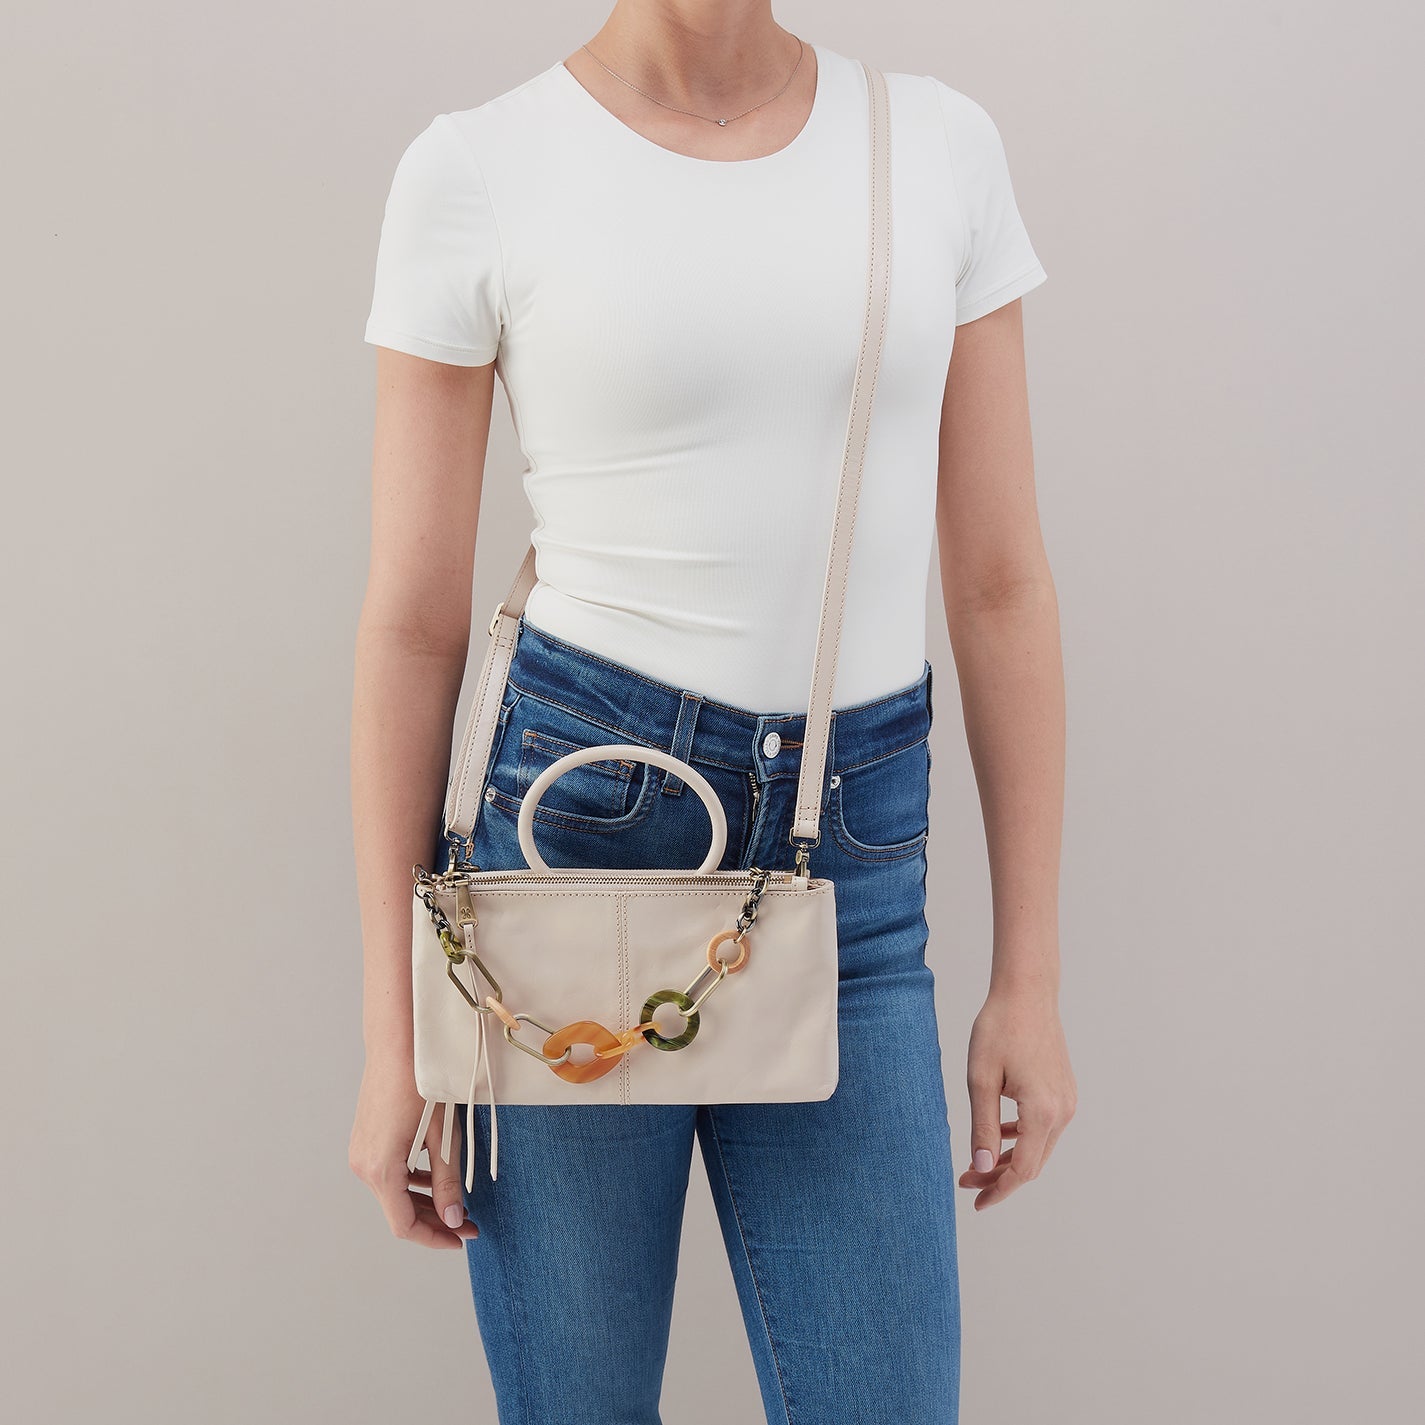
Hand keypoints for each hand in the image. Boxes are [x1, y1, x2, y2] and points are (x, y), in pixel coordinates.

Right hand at [349, 1051, 480, 1247]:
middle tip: (468, 1224)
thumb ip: (446, 1183)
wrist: (397, 1045)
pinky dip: (411, 1182)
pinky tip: (435, 1178)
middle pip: (398, 1211)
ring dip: (424, 1202)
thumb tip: (452, 1220)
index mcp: (381, 1170)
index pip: (404, 1225)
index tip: (461, 1239)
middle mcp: (363, 1166)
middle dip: (434, 1222)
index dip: (434, 1238)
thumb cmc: (422, 1086)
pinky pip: (388, 1172)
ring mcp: (360, 1152)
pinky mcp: (365, 1139)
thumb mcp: (443, 1138)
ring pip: (393, 1193)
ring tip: (457, 1204)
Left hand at [959, 980, 1075, 1209]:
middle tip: (965, 1182)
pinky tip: (997, 1135)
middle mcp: (1062, 1111)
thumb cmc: (998, 1029)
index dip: (998, 1190)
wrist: (1026, 993)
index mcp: (1043, 1112)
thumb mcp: (980, 1080)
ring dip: (1009, 1159)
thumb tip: (982, 1169)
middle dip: (999, 1177)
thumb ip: (982, 1128)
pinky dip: (1021, 1138)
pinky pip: (1044, 1128)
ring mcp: (1067, 1101)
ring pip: (1039, 1147)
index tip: (974, 1201)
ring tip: (976, 1163)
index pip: (1022, 1170)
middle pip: (1032, 1163)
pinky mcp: (1064, 1091)